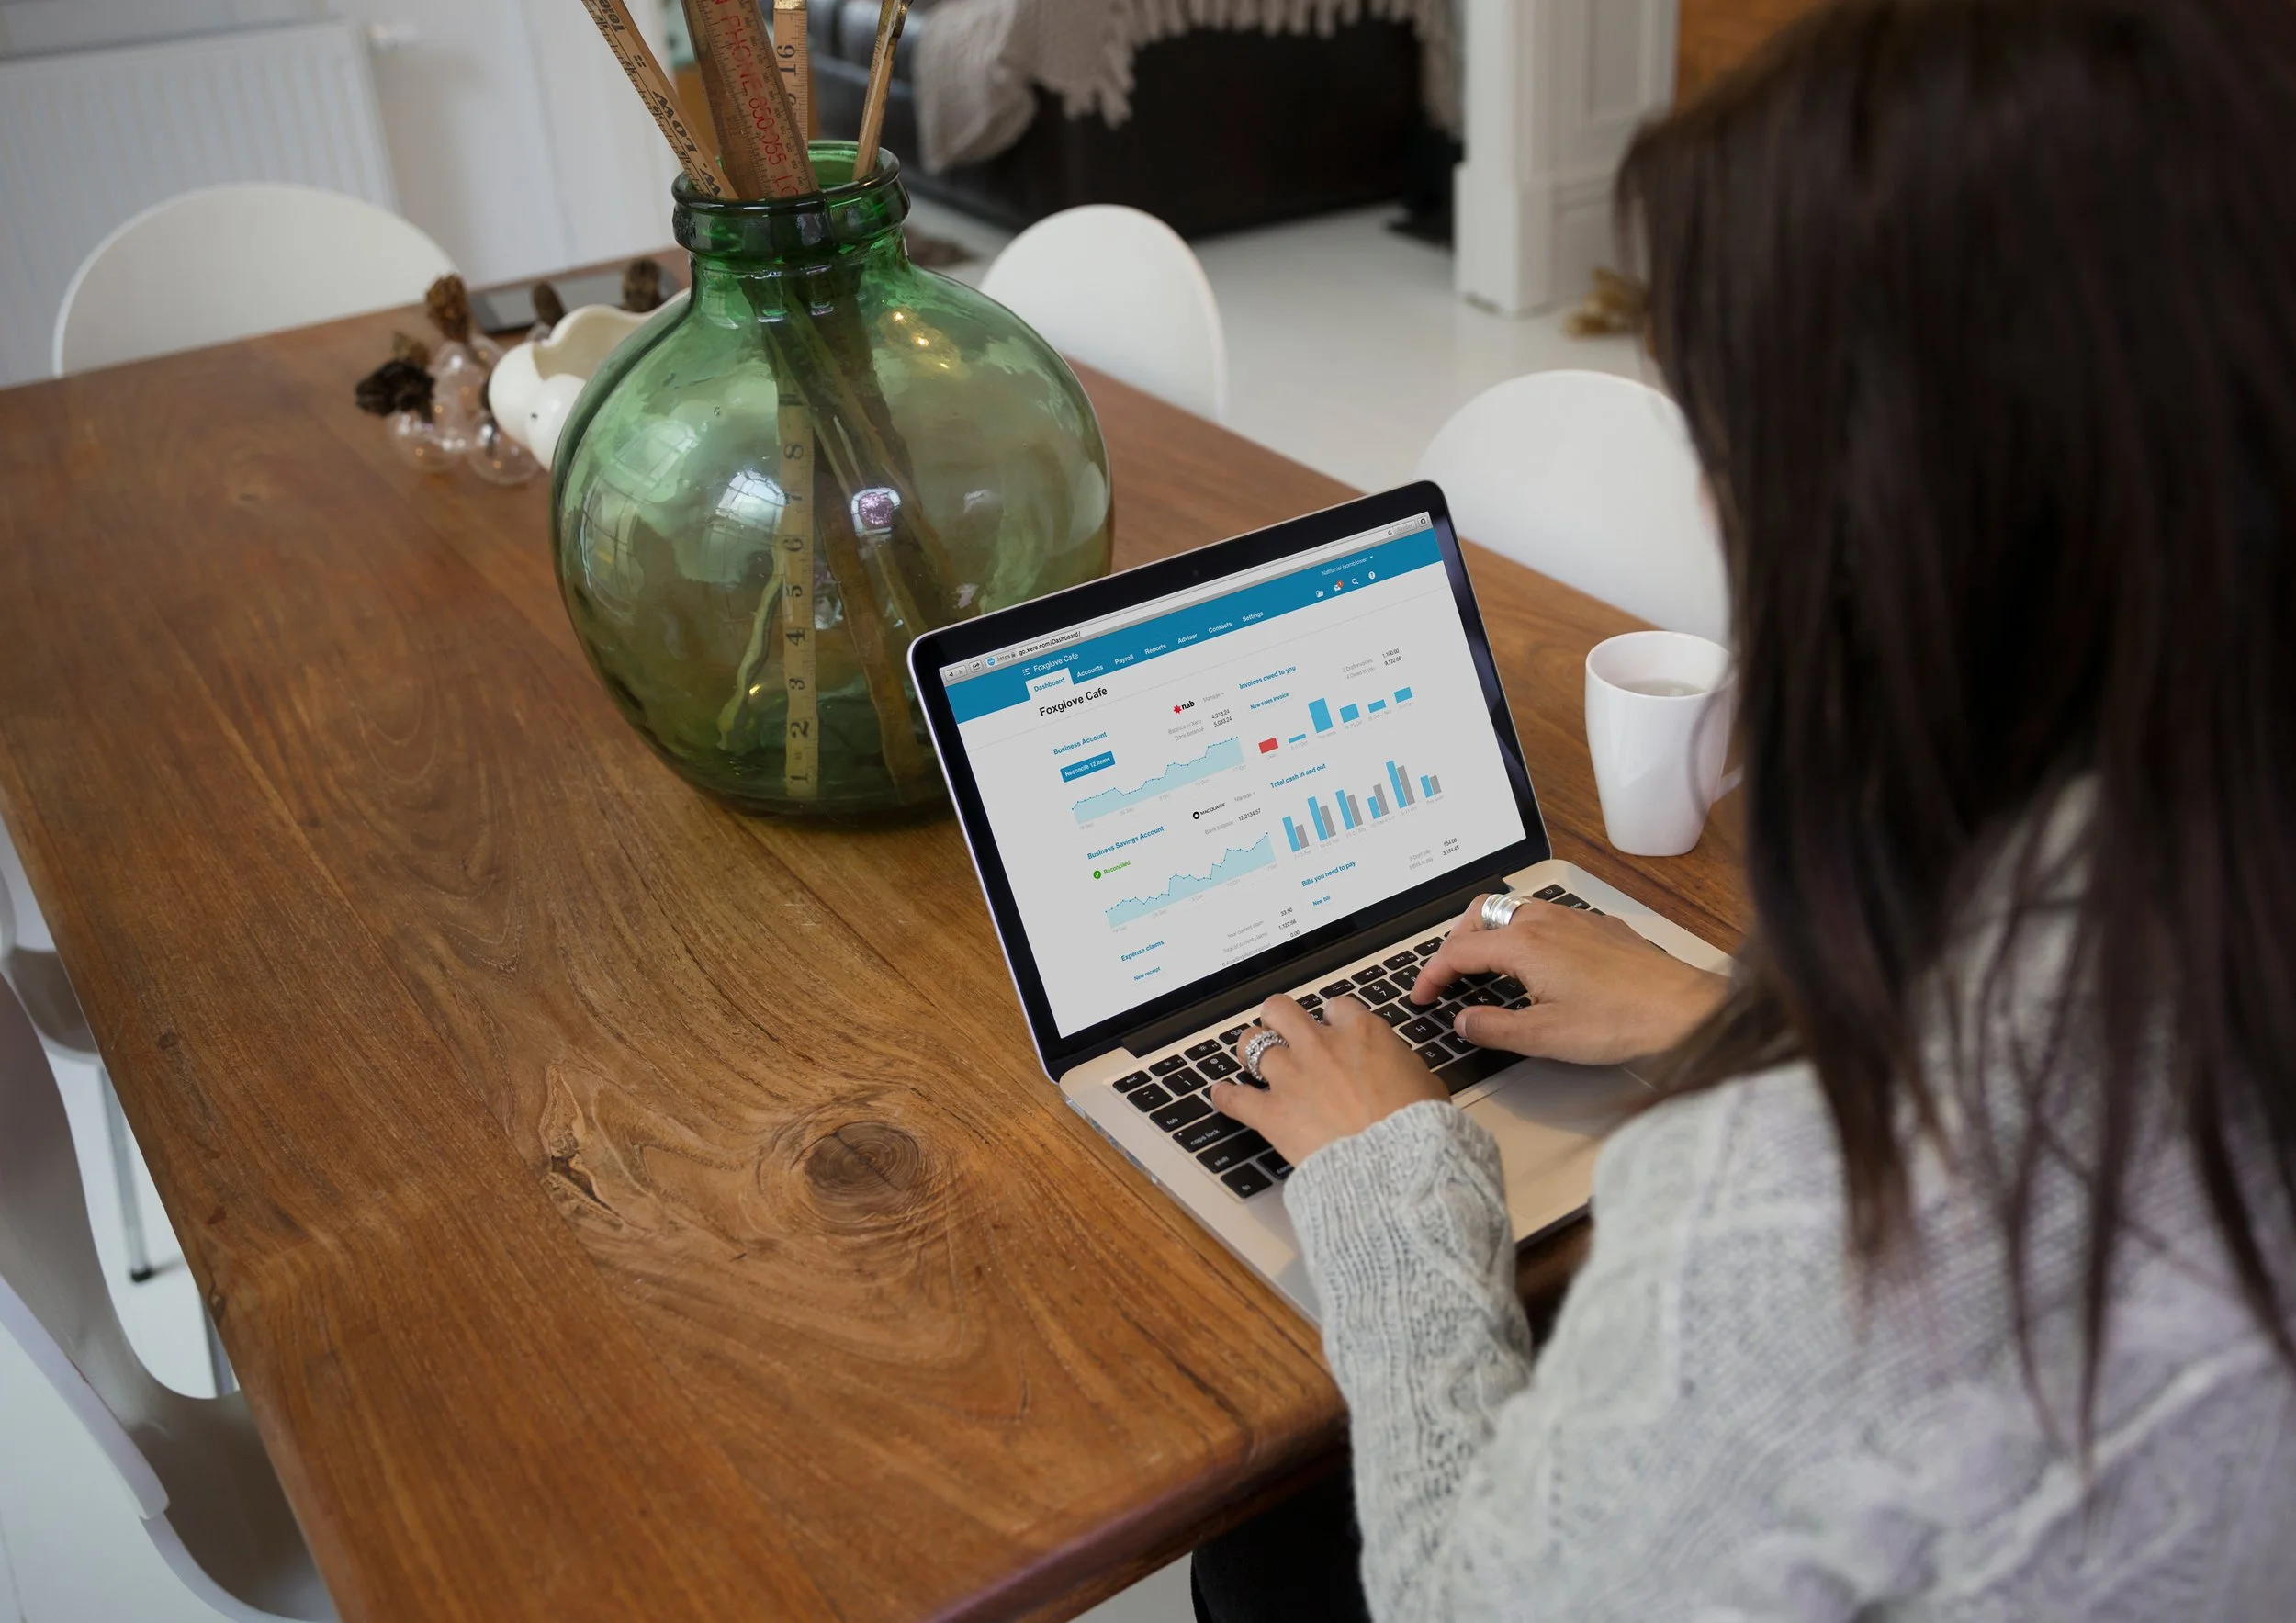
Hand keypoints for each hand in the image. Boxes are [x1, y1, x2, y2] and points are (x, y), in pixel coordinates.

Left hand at [1208, 994, 1445, 1166]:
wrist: (1395, 1164)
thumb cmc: (1416, 1128)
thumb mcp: (1425, 1081)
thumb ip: (1397, 1063)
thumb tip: (1393, 1067)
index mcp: (1360, 1033)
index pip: (1336, 1007)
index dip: (1332, 1019)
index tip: (1332, 1030)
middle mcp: (1319, 1046)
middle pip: (1281, 1010)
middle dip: (1280, 1019)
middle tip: (1282, 1031)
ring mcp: (1291, 1077)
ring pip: (1250, 1043)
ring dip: (1250, 1051)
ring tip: (1251, 1059)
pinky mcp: (1271, 1112)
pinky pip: (1234, 1097)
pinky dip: (1226, 1096)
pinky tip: (1222, 1095)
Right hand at [1410, 895, 1730, 1065]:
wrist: (1680, 1008)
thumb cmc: (1618, 1021)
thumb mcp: (1543, 1037)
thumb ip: (1493, 1027)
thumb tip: (1463, 1021)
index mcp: (1523, 944)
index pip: (1458, 951)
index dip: (1432, 974)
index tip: (1422, 995)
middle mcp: (1543, 920)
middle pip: (1479, 915)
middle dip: (1454, 942)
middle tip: (1446, 974)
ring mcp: (1572, 917)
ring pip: (1513, 910)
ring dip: (1488, 933)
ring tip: (1484, 964)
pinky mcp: (1596, 925)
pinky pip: (1545, 916)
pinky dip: (1522, 933)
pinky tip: (1535, 962)